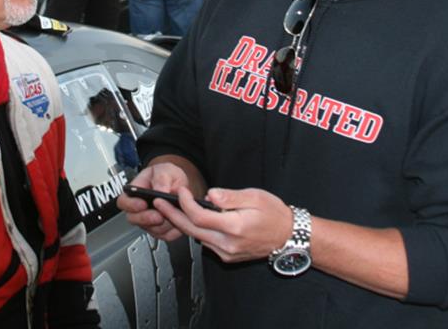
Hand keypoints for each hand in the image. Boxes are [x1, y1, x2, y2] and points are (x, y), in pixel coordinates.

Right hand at [117, 163, 190, 241]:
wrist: (178, 185)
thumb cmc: (166, 176)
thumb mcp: (165, 170)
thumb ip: (161, 179)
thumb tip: (160, 191)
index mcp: (134, 192)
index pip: (123, 202)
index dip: (131, 205)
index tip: (143, 203)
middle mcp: (138, 209)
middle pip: (134, 219)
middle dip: (147, 219)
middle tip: (159, 214)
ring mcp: (148, 221)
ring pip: (152, 229)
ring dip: (164, 224)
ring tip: (173, 213)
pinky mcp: (160, 230)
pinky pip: (165, 235)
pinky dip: (174, 230)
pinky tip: (179, 219)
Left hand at [154, 187, 292, 263]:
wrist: (288, 236)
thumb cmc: (274, 214)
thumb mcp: (255, 196)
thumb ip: (229, 196)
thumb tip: (210, 194)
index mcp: (234, 227)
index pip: (199, 216)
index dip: (185, 203)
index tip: (180, 191)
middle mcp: (228, 243)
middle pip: (191, 230)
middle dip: (172, 215)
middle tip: (158, 203)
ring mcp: (227, 252)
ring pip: (196, 237)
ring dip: (182, 223)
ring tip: (171, 208)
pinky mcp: (227, 256)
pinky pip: (206, 243)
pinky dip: (196, 230)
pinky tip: (192, 219)